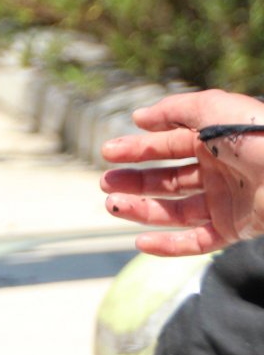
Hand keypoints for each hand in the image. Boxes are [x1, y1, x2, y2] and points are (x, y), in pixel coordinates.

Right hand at [101, 90, 263, 254]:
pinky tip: (140, 242)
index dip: (137, 149)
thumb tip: (139, 118)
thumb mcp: (212, 109)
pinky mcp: (235, 229)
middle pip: (167, 179)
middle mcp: (220, 171)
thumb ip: (173, 111)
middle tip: (106, 183)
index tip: (107, 153)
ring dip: (141, 210)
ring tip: (113, 206)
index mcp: (216, 141)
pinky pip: (196, 242)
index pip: (168, 147)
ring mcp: (227, 202)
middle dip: (134, 181)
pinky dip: (167, 245)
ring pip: (174, 210)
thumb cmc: (258, 135)